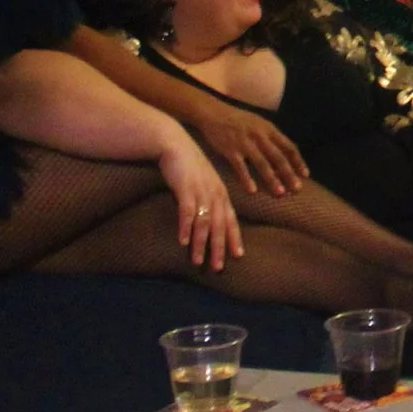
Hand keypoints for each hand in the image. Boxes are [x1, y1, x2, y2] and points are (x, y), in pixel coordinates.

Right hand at [157, 129, 241, 271]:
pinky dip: (186, 228)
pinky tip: (183, 242)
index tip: (238, 256)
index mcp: (221, 194)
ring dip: (201, 244)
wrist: (174, 144)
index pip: (231, 220)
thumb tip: (211, 218)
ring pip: (204, 223)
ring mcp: (201, 191)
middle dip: (220, 248)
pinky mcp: (185, 188)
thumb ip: (210, 199)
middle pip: (220, 225)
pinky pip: (187, 212)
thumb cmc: (189, 166)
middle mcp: (215, 194)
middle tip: (219, 267)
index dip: (234, 238)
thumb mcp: (205, 183)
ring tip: (198, 261)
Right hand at [189, 98, 308, 194]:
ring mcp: (245, 143)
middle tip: (297, 189)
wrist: (213, 113)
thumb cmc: (238, 120)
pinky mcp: (230, 150)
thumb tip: (286, 155)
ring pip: (262, 164)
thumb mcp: (259, 123)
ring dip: (272, 179)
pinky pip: (240, 167)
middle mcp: (260, 136)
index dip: (298, 161)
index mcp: (270, 129)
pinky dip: (246, 179)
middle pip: (278, 158)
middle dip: (289, 174)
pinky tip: (252, 191)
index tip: (305, 175)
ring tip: (280, 193)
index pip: (289, 147)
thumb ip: (272, 137)